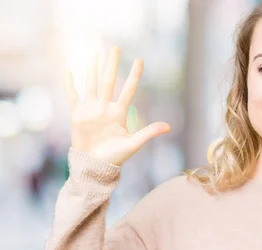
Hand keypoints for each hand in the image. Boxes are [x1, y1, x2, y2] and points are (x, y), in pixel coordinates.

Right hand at [65, 47, 170, 165]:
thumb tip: (168, 127)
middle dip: (112, 65)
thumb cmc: (115, 157)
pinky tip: (68, 70)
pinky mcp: (77, 115)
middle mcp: (106, 108)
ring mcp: (91, 110)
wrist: (95, 165)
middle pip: (109, 81)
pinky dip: (70, 84)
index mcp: (120, 113)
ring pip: (92, 84)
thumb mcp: (133, 143)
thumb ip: (148, 132)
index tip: (140, 60)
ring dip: (92, 70)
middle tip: (116, 48)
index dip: (134, 75)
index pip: (129, 89)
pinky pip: (73, 96)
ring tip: (94, 54)